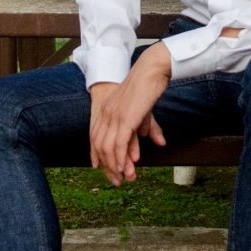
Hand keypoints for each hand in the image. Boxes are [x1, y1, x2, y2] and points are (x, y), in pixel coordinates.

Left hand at [89, 43, 170, 185]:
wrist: (151, 70)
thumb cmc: (148, 87)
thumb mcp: (144, 111)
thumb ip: (146, 127)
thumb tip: (154, 141)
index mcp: (106, 111)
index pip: (96, 137)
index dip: (97, 155)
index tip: (102, 169)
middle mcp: (106, 114)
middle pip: (100, 146)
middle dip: (107, 166)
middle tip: (116, 181)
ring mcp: (114, 117)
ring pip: (108, 148)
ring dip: (115, 166)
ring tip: (122, 179)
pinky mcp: (124, 119)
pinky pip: (118, 144)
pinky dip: (120, 158)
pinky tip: (123, 168)